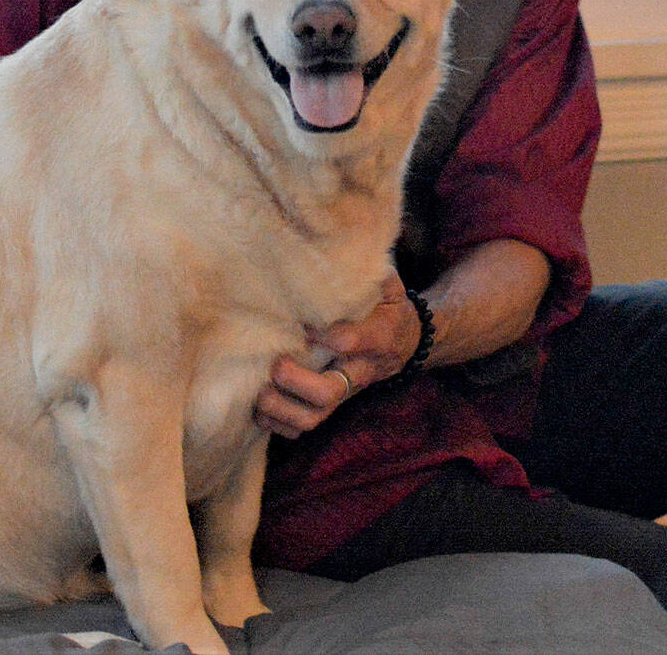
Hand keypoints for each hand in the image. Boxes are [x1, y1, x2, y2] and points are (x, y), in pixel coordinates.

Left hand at [254, 272, 421, 439]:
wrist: (407, 341)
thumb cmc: (387, 304)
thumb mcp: (387, 283)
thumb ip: (365, 269)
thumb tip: (338, 240)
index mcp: (376, 337)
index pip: (352, 341)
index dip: (328, 337)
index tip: (305, 324)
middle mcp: (358, 370)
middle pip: (329, 392)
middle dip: (296, 382)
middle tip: (276, 364)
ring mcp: (343, 391)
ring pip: (314, 417)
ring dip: (281, 410)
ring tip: (259, 394)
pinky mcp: (329, 404)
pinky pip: (304, 428)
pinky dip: (279, 425)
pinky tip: (259, 409)